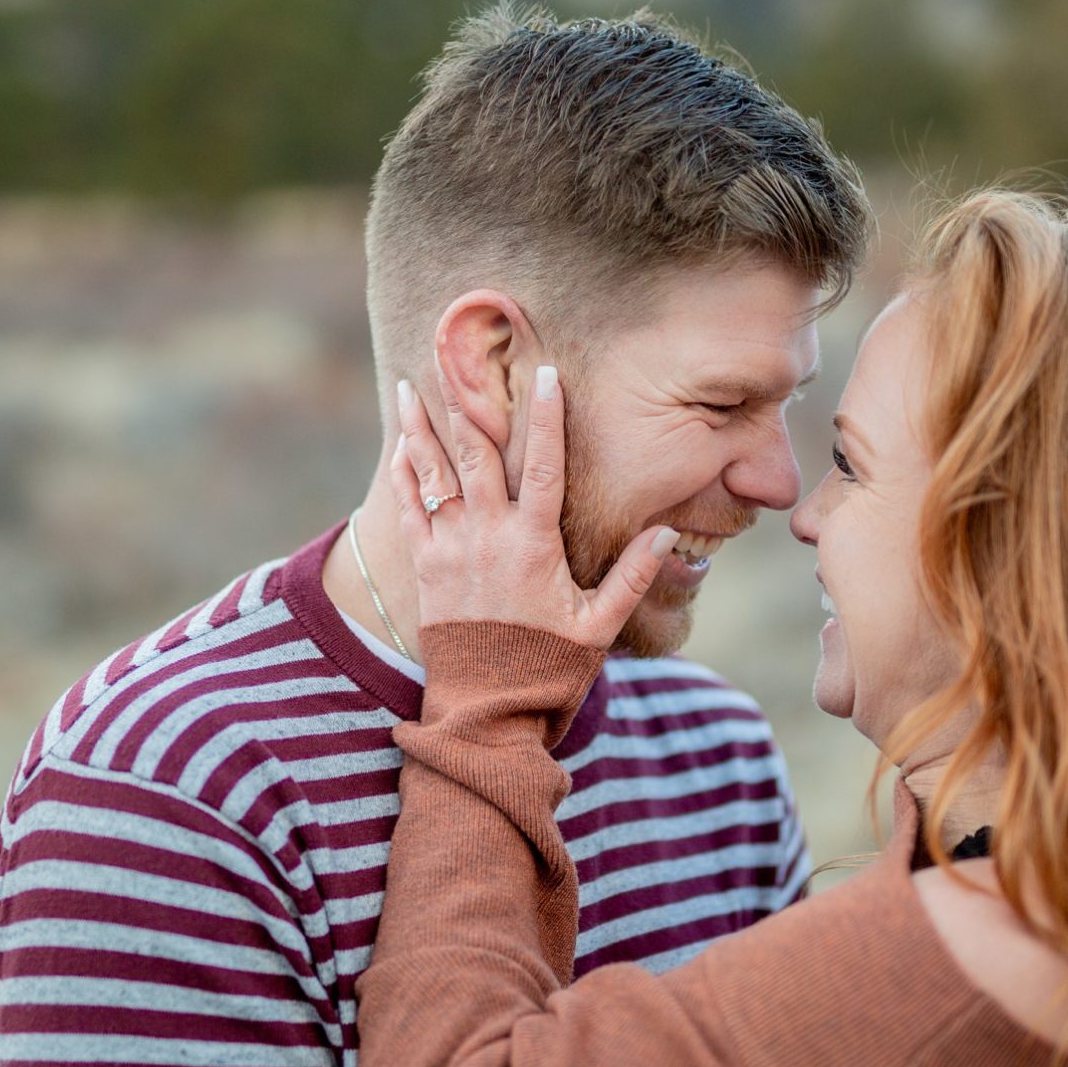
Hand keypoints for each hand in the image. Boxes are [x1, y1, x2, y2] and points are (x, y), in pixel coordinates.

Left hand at [389, 367, 674, 648]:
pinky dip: (404, 475)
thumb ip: (631, 578)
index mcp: (534, 544)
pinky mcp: (426, 570)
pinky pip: (409, 511)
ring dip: (423, 427)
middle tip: (458, 354)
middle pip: (477, 454)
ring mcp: (451, 551)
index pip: (544, 465)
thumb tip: (667, 536)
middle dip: (469, 400)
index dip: (546, 417)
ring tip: (413, 385)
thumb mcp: (598, 627)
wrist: (487, 712)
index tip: (544, 373)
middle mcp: (488, 537)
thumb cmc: (548, 670)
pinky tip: (400, 445)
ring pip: (434, 474)